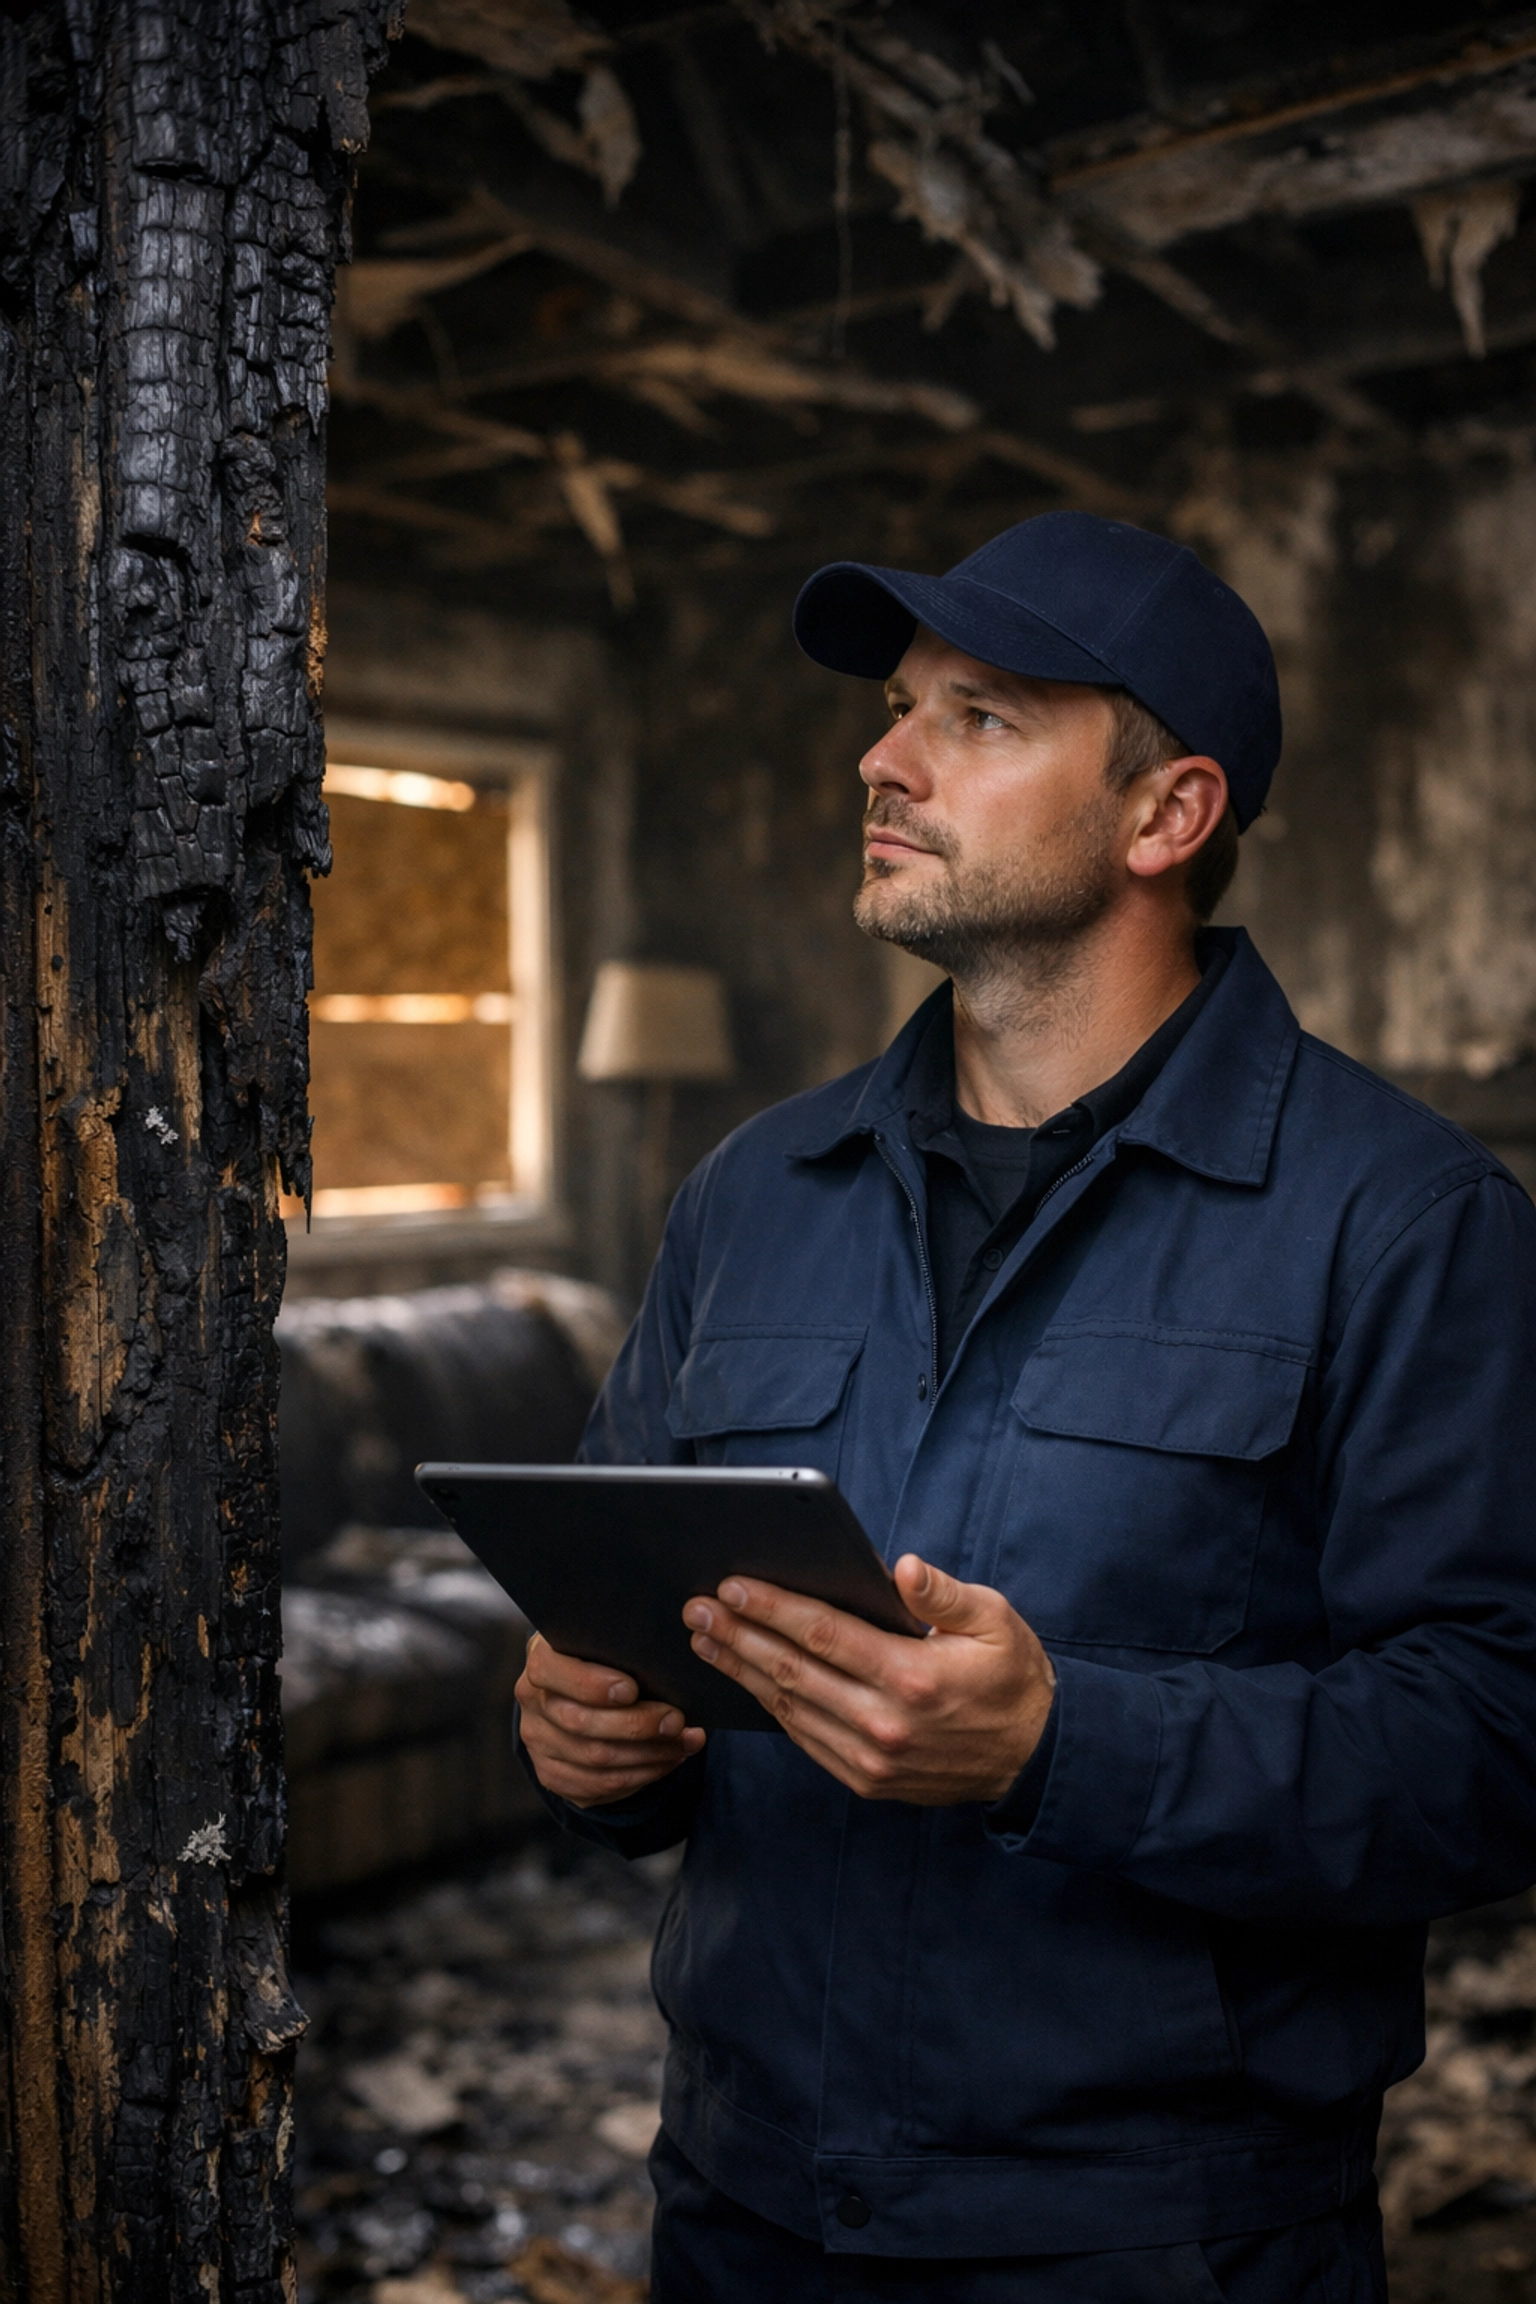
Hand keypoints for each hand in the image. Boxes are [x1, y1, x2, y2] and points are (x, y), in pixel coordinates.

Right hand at [516, 1632, 705, 1809]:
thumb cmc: (601, 1662)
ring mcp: (540, 1744)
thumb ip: (621, 1651)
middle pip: (580, 1722)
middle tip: (675, 1721)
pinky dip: (642, 1775)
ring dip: (648, 1754)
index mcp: (540, 1662)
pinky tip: (668, 1760)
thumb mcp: (604, 1646)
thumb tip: (668, 1671)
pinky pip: (600, 1785)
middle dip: (635, 1725)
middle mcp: (534, 1704)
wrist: (577, 1692)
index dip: (591, 1684)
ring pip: (595, 1760)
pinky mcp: (553, 1775)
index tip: (631, 1689)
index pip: (550, 1672)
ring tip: (683, 1742)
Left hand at [682, 1556, 1054, 1805]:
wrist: (1034, 1757)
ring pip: (790, 1708)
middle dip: (738, 1636)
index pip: (824, 1634)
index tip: (732, 1586)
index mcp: (913, 1676)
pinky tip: (747, 1681)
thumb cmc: (1012, 1677)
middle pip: (792, 1671)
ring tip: (706, 1640)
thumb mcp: (996, 1620)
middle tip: (695, 1609)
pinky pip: (806, 1739)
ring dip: (742, 1672)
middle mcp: (885, 1722)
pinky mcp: (867, 1780)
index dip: (772, 1608)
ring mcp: (872, 1758)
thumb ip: (944, 1594)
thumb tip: (902, 1568)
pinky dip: (771, 1707)